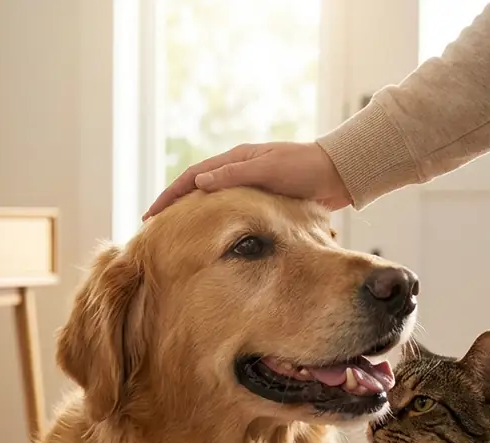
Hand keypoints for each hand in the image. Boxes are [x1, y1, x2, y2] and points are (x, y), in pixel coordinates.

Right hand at [143, 142, 351, 218]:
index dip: (169, 196)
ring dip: (191, 214)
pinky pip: (228, 209)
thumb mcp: (268, 169)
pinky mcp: (261, 198)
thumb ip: (234, 174)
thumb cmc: (305, 169)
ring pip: (211, 200)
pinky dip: (212, 220)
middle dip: (173, 205)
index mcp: (235, 159)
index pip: (191, 177)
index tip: (151, 215)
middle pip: (196, 188)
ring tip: (175, 232)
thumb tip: (199, 182)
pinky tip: (209, 235)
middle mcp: (238, 170)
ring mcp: (248, 184)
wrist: (339, 173)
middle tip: (153, 226)